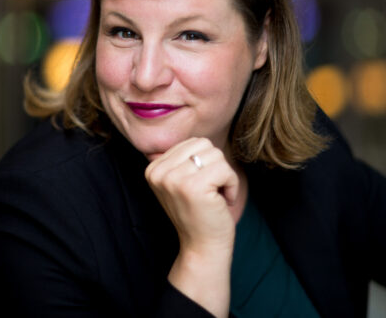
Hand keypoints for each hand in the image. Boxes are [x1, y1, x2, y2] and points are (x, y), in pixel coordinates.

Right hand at [145, 137, 240, 253]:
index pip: (192, 142)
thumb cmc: (198, 213)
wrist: (202, 247)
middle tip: (210, 190)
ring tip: (215, 196)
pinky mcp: (192, 187)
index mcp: (153, 168)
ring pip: (215, 154)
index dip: (205, 163)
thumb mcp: (181, 182)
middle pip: (203, 144)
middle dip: (215, 166)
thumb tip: (199, 139)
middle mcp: (158, 172)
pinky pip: (225, 169)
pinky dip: (232, 185)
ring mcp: (173, 179)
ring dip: (224, 176)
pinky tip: (222, 201)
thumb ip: (183, 159)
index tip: (200, 187)